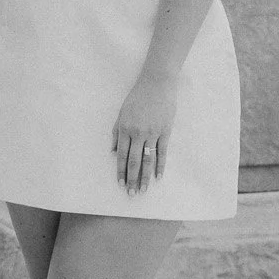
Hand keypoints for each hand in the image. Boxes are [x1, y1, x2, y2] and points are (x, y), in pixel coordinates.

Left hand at [112, 71, 176, 195]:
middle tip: (131, 194)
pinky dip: (160, 166)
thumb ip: (116, 132)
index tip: (120, 184)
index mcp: (125, 128)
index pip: (122, 155)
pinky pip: (162, 152)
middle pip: (134, 161)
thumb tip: (113, 152)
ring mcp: (152, 133)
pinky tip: (158, 177)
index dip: (121, 171)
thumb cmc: (137, 97)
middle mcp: (138, 133)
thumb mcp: (122, 113)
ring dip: (145, 177)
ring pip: (148, 160)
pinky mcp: (165, 132)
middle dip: (132, 179)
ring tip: (143, 190)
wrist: (157, 84)